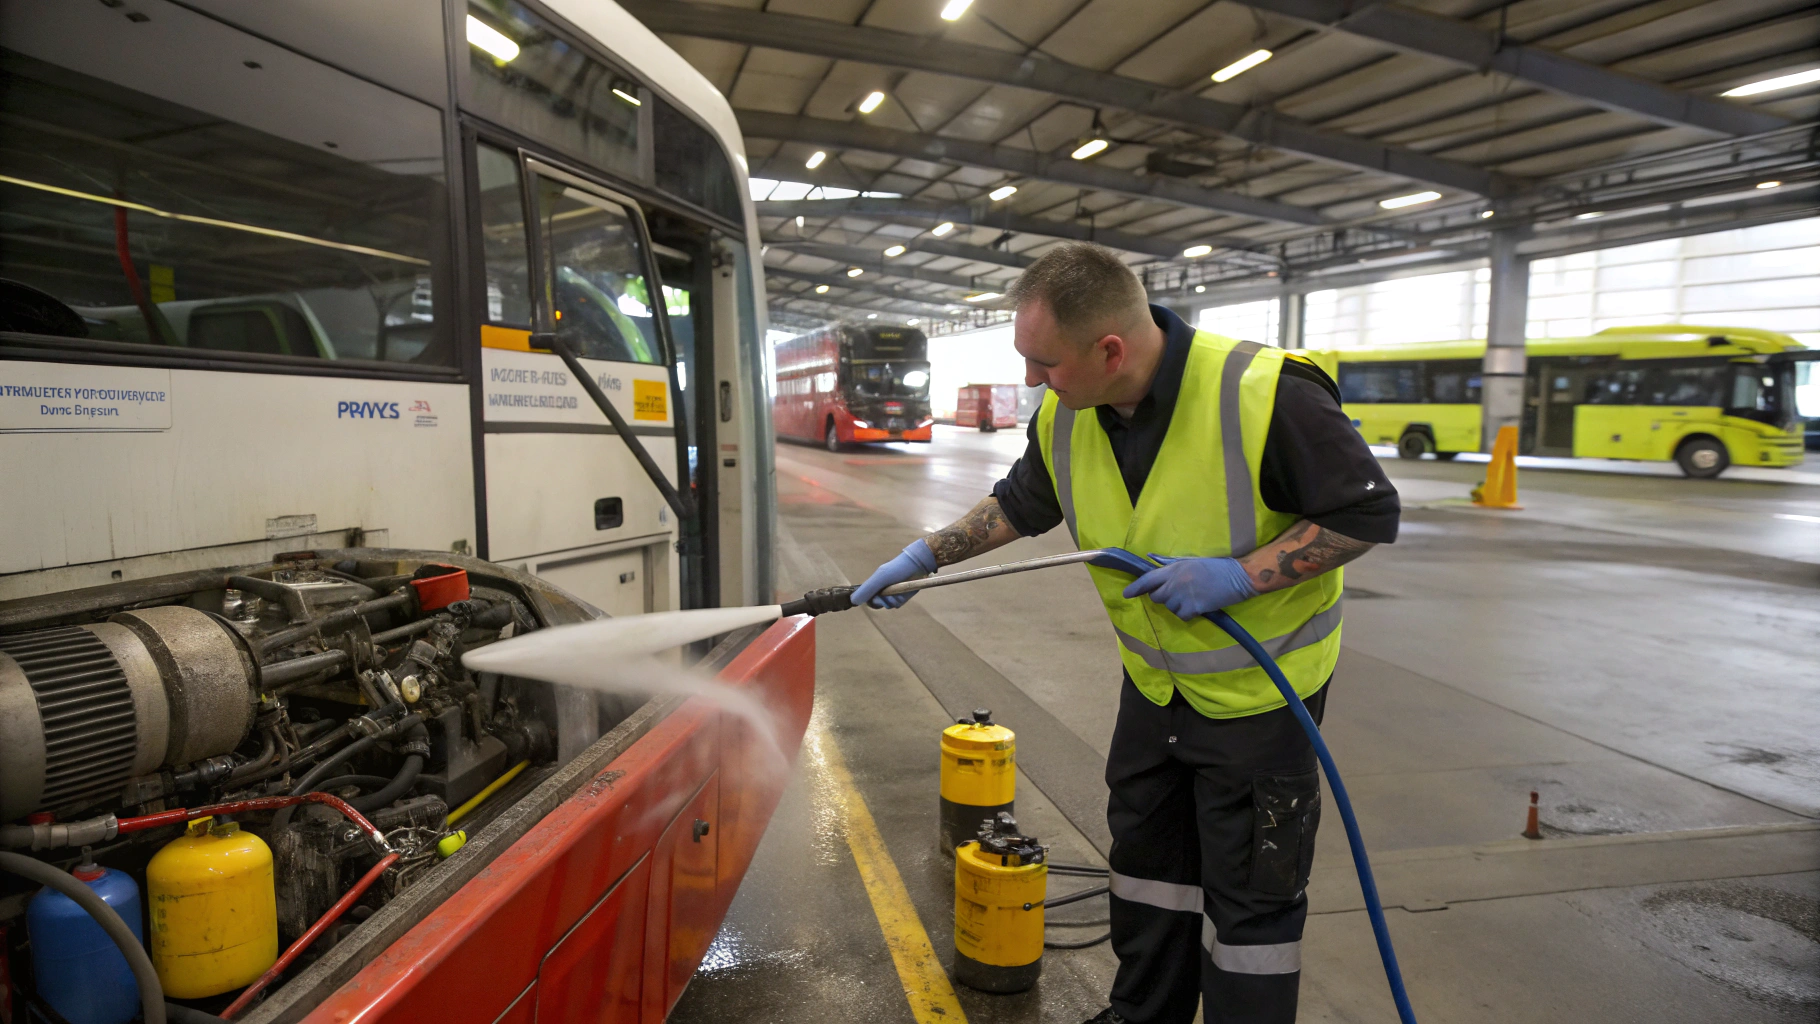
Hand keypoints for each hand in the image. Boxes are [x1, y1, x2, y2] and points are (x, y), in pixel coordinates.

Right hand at [852, 540, 938, 608]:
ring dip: (895, 598)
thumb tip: (853, 601)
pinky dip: (902, 599)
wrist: (919, 564)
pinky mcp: (902, 596)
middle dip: (885, 599)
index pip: (868, 598)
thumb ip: (867, 588)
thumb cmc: (898, 568)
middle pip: (879, 604)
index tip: (879, 595)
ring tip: (901, 587)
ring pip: (889, 605)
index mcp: (874, 583)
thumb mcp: (881, 577)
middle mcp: (882, 589)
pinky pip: (898, 603)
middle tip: (891, 589)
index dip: (872, 600)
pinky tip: (906, 590)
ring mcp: (892, 593)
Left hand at [1121, 555, 1256, 619]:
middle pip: (1156, 597)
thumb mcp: (1190, 561)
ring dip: (1177, 605)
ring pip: (1169, 608)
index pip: (1148, 579)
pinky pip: (1182, 616)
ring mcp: (1183, 596)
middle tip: (1177, 593)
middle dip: (1162, 597)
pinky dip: (1188, 613)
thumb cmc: (1215, 567)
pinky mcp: (1193, 608)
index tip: (1126, 594)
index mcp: (1174, 569)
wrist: (1237, 577)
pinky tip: (1198, 605)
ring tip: (1192, 597)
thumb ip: (1169, 563)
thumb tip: (1150, 557)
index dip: (1135, 588)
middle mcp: (1175, 582)